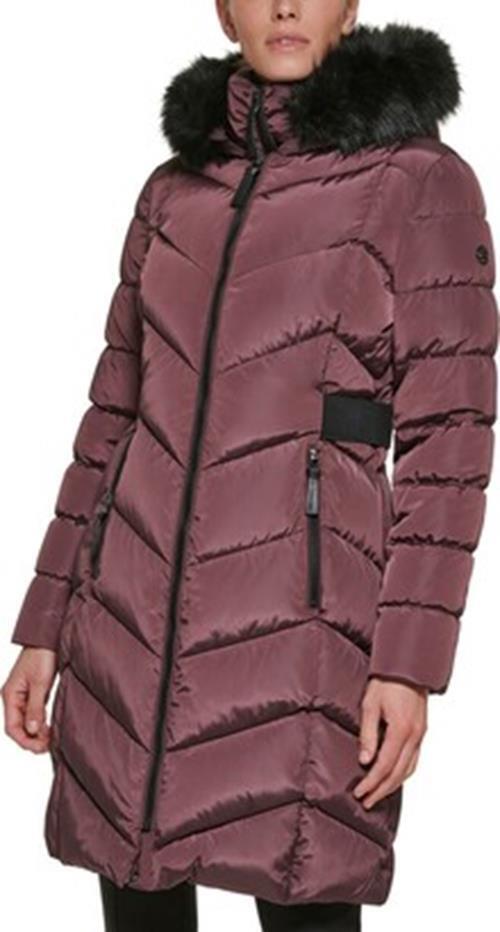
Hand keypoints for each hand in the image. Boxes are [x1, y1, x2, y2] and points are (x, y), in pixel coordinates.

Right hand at [1, 647, 57, 752]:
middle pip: (18, 728)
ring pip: (25, 722)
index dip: (26, 740)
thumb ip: (35, 707)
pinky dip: (40, 723)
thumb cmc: (42, 655)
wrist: (48, 637)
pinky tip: (50, 727)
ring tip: (51, 738)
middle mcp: (13, 697)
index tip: (41, 747)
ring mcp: (22, 695)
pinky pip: (32, 714)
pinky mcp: (33, 692)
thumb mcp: (40, 683)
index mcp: (10, 695)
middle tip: (49, 745)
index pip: (12, 728)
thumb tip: (33, 730)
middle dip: (31, 739)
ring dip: (36, 733)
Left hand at [352, 676, 427, 808]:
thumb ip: (368, 734)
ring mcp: (420, 735)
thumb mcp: (370, 705)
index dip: (371, 782)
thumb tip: (365, 760)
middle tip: (367, 802)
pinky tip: (394, 777)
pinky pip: (414, 759)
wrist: (407, 666)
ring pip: (409, 769)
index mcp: (401, 730)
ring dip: (393, 785)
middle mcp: (414, 736)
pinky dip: (403, 772)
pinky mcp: (421, 732)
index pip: (385, 765)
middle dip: (382, 790)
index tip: (360, 792)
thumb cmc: (386, 681)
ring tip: (378, 794)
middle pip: (398, 773)